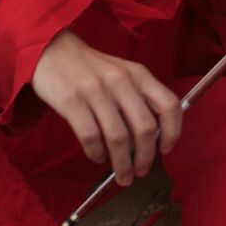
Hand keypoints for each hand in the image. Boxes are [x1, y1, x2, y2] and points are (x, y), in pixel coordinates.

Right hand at [30, 30, 181, 185]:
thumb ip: (139, 98)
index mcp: (139, 74)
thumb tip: (151, 139)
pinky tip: (97, 157)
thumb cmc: (91, 69)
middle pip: (145, 127)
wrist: (53, 50)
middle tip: (141, 172)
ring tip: (122, 174)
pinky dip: (97, 153)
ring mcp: (95, 89)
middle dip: (146, 157)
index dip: (173, 131)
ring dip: (122, 163)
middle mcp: (121, 80)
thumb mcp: (122, 74)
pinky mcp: (71, 99)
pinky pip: (90, 136)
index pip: (169, 105)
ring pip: (118, 137)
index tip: (166, 150)